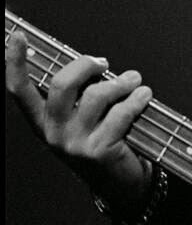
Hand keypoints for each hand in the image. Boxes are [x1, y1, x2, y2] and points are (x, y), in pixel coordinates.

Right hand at [6, 30, 152, 209]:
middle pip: (62, 84)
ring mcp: (75, 144)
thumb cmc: (104, 144)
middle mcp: (54, 134)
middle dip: (86, 65)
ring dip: (121, 82)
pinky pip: (120, 114)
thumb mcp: (82, 122)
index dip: (15, 63)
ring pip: (96, 96)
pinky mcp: (99, 152)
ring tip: (134, 80)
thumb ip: (80, 96)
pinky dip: (136, 100)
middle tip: (104, 62)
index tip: (18, 37)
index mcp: (43, 123)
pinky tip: (144, 96)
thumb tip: (94, 63)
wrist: (120, 186)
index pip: (20, 91)